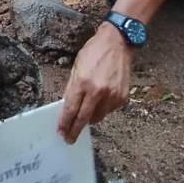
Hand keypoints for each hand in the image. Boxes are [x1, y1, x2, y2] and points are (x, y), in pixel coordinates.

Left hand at [57, 23, 130, 143]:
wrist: (117, 43)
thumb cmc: (94, 52)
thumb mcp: (77, 67)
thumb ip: (72, 88)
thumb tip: (68, 108)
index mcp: (82, 82)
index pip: (71, 109)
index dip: (65, 123)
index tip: (61, 132)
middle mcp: (97, 91)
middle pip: (83, 118)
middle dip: (75, 130)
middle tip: (69, 139)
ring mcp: (111, 95)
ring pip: (97, 117)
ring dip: (89, 118)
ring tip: (86, 112)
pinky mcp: (121, 97)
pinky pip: (108, 110)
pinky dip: (102, 109)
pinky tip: (101, 99)